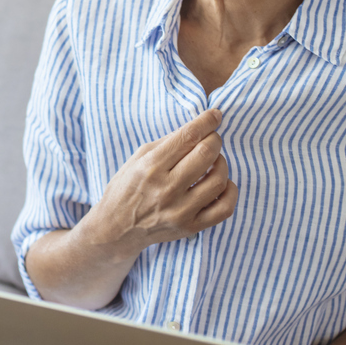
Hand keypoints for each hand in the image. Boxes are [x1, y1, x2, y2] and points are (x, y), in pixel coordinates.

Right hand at [83, 107, 237, 254]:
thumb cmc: (126, 188)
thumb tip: (198, 128)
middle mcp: (166, 189)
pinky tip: (222, 184)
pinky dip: (230, 191)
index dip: (207, 121)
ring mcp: (180, 211)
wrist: (115, 229)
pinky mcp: (190, 227)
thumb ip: (168, 143)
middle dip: (215, 140)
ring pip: (219, 179)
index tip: (215, 114)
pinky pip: (224, 208)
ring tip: (214, 162)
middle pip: (206, 154)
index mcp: (151, 167)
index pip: (188, 137)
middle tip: (211, 139)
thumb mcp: (137, 158)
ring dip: (222, 163)